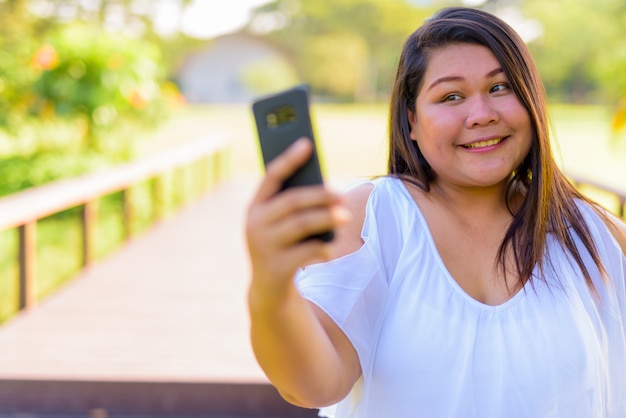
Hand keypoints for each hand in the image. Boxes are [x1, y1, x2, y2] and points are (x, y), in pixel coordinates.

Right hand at [246, 138, 350, 305]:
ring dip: (326, 219)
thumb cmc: (281, 245)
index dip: (289, 159)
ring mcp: (263, 246)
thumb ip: (294, 206)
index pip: (271, 177)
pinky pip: (305, 252)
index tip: (307, 143)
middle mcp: (254, 224)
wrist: (267, 288)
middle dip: (319, 196)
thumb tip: (325, 190)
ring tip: (347, 216)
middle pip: (292, 202)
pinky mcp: (276, 267)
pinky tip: (331, 249)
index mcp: (254, 207)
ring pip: (301, 225)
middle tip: (342, 196)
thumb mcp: (280, 224)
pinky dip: (321, 248)